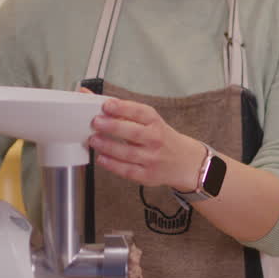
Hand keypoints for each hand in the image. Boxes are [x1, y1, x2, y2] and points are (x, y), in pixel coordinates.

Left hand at [87, 96, 202, 191]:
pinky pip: (127, 170)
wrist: (185, 161)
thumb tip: (98, 102)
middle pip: (133, 132)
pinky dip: (112, 165)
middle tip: (96, 122)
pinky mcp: (147, 175)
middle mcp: (156, 140)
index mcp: (156, 123)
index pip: (140, 112)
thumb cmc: (163, 139)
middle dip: (112, 126)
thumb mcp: (151, 122)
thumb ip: (126, 113)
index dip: (122, 107)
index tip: (107, 105)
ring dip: (108, 146)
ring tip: (94, 140)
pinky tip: (102, 158)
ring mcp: (152, 159)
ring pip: (127, 153)